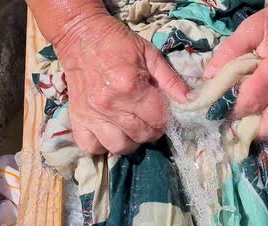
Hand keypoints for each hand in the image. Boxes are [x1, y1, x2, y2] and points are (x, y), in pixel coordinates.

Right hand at [38, 8, 188, 154]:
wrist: (80, 36)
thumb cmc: (118, 43)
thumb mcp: (150, 54)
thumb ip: (171, 80)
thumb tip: (190, 102)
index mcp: (131, 86)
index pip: (159, 119)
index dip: (166, 119)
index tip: (164, 114)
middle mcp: (111, 105)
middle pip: (142, 135)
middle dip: (152, 131)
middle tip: (150, 120)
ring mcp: (92, 114)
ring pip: (119, 147)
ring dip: (130, 142)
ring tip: (132, 129)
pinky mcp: (77, 119)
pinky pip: (91, 147)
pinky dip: (102, 146)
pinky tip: (110, 133)